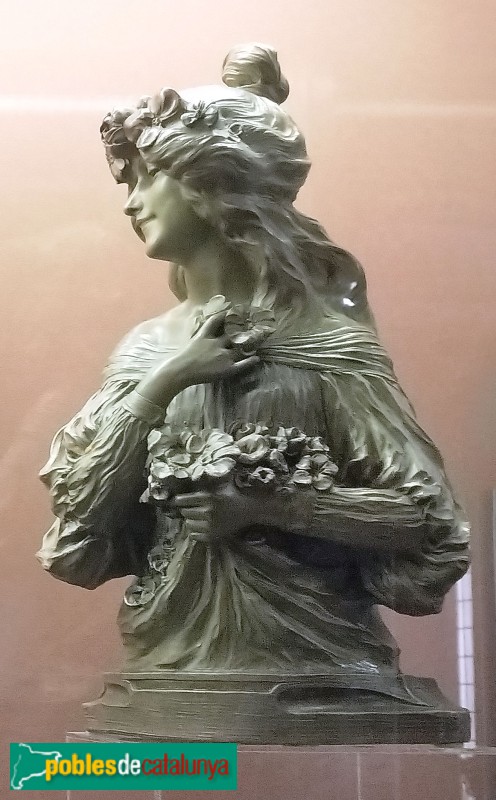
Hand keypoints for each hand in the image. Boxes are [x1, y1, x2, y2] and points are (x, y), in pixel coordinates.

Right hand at [135, 312, 259, 406]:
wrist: (181, 370)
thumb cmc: (180, 358)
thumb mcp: (189, 342)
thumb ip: (198, 336)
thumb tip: (203, 332)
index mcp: (205, 336)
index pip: (216, 322)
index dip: (224, 316)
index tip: (231, 311)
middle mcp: (217, 343)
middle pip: (232, 334)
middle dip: (240, 330)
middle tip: (250, 326)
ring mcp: (223, 356)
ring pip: (238, 348)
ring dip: (247, 345)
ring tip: (256, 342)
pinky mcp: (227, 368)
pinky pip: (241, 364)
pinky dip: (250, 361)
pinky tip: (256, 358)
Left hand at [171, 482, 268, 541]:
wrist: (249, 509)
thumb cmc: (234, 495)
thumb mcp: (218, 486)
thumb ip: (205, 486)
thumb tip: (188, 484)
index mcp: (207, 497)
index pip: (183, 500)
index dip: (178, 501)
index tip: (176, 501)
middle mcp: (207, 511)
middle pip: (185, 513)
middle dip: (186, 510)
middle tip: (191, 509)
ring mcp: (210, 525)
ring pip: (189, 524)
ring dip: (191, 521)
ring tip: (197, 518)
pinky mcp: (213, 536)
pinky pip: (195, 535)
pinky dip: (195, 532)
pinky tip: (201, 527)